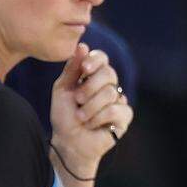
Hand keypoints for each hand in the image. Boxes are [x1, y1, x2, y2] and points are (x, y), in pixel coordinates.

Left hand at [49, 43, 132, 176]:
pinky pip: (116, 109)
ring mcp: (118, 100)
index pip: (101, 58)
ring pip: (110, 93)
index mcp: (93, 76)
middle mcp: (108, 85)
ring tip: (80, 117)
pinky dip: (98, 118)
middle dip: (89, 87)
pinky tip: (91, 124)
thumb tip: (83, 46)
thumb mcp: (62, 90)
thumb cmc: (64, 115)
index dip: (95, 60)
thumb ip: (72, 69)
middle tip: (78, 100)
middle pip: (109, 73)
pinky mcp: (124, 116)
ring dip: (89, 107)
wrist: (68, 141)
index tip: (85, 68)